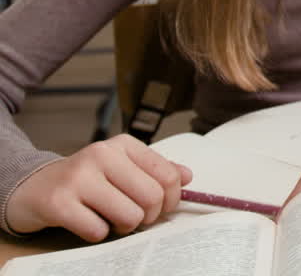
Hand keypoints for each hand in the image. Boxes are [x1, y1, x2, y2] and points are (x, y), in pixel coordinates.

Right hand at [6, 135, 191, 241]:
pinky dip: (98, 234)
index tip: (162, 207)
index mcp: (122, 145)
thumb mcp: (121, 167)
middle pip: (152, 197)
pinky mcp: (59, 202)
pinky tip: (88, 222)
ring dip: (125, 227)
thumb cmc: (85, 180)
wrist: (33, 187)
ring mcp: (78, 177)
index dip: (171, 200)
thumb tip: (188, 176)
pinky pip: (98, 230)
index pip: (168, 175)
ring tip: (111, 219)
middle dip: (149, 216)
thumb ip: (155, 170)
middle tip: (135, 218)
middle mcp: (101, 154)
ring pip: (129, 215)